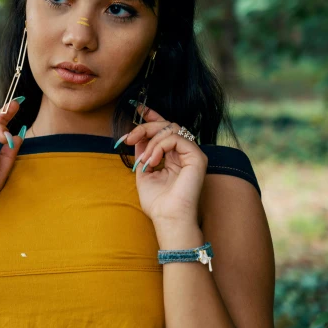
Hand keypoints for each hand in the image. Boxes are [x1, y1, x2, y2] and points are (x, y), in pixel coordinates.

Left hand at [121, 107, 206, 225]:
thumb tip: (137, 136)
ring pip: (171, 128)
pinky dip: (160, 146)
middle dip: (145, 127)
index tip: (137, 108)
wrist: (168, 219)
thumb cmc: (157, 203)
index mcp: (173, 156)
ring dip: (151, 140)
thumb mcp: (144, 172)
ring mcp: (193, 154)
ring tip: (145, 160)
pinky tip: (153, 161)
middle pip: (167, 125)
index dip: (152, 116)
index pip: (165, 129)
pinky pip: (176, 138)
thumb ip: (143, 153)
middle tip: (130, 138)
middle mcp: (185, 153)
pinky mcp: (197, 157)